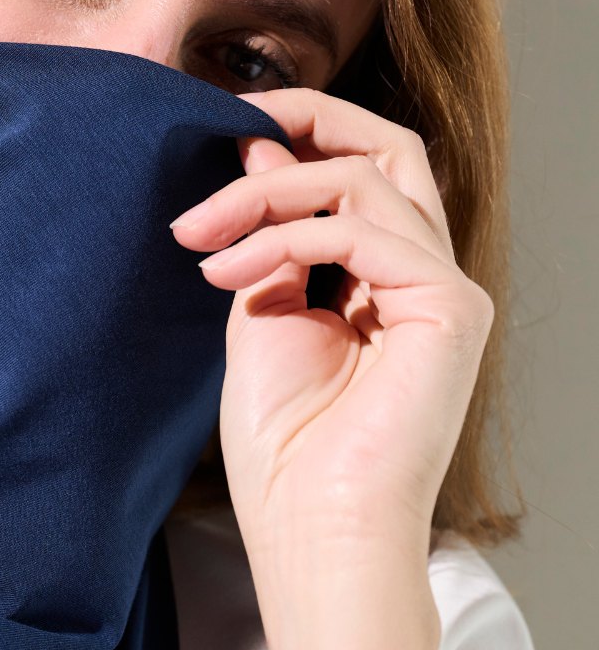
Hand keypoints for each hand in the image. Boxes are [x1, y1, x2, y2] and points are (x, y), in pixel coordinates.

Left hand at [170, 87, 493, 565]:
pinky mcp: (451, 307)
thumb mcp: (259, 310)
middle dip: (308, 117)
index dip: (299, 132)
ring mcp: (444, 289)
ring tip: (197, 235)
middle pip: (390, 147)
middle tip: (228, 122)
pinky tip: (228, 274)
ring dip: (264, 193)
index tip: (221, 128)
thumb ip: (267, 233)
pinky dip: (283, 237)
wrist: (312, 531)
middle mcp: (424, 275)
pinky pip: (360, 231)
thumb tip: (259, 145)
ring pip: (364, 178)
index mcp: (384, 278)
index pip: (360, 169)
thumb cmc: (284, 448)